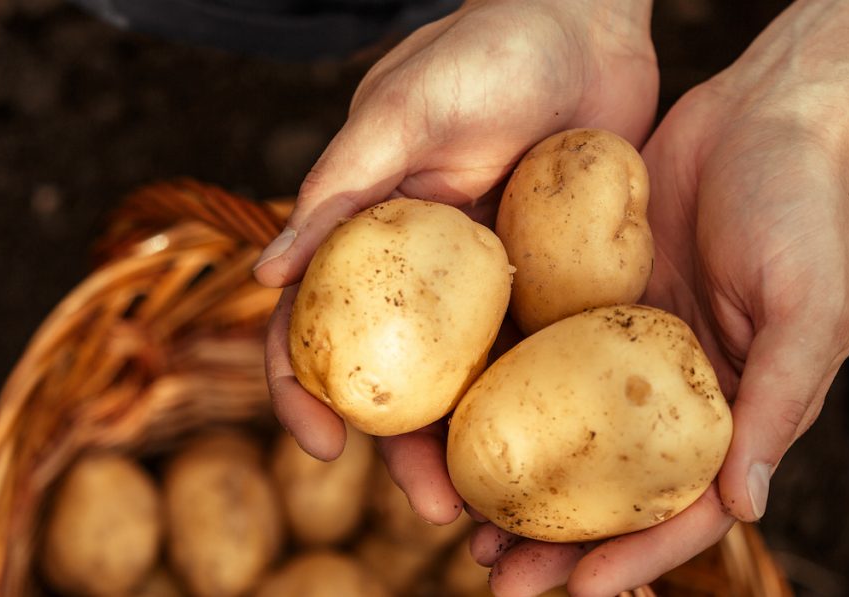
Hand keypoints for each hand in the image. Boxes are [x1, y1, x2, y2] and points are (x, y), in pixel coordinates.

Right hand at [256, 0, 658, 521]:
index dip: (305, 393)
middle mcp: (424, 275)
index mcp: (370, 239)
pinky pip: (544, 354)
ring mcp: (491, 284)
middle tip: (442, 511)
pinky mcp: (554, 281)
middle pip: (402, 383)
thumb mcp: (403, 114)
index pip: (316, 329)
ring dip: (480, 448)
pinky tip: (566, 453)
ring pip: (473, 385)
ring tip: (503, 511)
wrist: (585, 22)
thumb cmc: (486, 51)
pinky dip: (545, 407)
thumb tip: (264, 278)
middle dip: (407, 454)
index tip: (324, 448)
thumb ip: (338, 191)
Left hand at [480, 0, 848, 590]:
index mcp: (737, 406)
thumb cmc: (807, 205)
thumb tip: (743, 505)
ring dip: (520, 480)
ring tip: (462, 525)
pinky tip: (457, 424)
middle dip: (558, 537)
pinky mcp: (589, 299)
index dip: (635, 554)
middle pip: (611, 483)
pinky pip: (541, 356)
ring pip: (566, 431)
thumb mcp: (812, 303)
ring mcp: (626, 346)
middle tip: (497, 576)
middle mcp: (676, 388)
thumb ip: (780, 401)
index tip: (579, 592)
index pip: (685, 503)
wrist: (766, 113)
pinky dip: (507, 396)